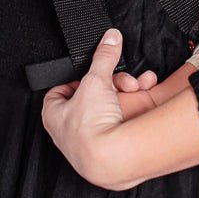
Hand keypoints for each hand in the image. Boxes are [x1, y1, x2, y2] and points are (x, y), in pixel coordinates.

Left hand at [41, 29, 155, 187]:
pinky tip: (144, 99)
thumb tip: (110, 38)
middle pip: (90, 98)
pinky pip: (120, 123)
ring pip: (108, 109)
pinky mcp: (109, 148)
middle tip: (122, 82)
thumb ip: (104, 56)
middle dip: (111, 85)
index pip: (60, 90)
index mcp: (54, 114)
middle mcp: (69, 131)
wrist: (112, 159)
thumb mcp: (97, 80)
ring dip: (125, 96)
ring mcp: (89, 142)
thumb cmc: (91, 126)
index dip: (76, 78)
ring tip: (137, 89)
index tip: (91, 71)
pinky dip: (134, 110)